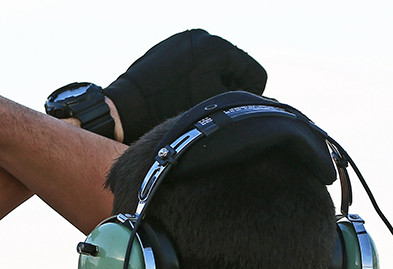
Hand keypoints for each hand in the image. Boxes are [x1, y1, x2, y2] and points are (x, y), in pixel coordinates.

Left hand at [103, 29, 266, 143]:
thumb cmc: (170, 108)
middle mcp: (203, 35)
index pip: (255, 73)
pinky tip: (179, 90)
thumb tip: (265, 102)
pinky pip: (195, 60)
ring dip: (212, 81)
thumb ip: (240, 100)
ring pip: (216, 64)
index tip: (229, 109)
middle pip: (235, 66)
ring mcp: (185, 38)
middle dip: (228, 87)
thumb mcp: (211, 105)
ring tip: (191, 98)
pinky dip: (194, 75)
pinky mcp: (171, 45)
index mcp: (217, 46)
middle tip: (207, 105)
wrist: (127, 105)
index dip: (250, 96)